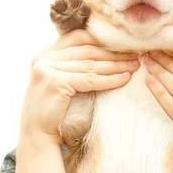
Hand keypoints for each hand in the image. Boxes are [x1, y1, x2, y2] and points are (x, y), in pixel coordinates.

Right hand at [20, 29, 139, 143]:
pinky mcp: (55, 82)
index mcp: (44, 54)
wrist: (37, 135)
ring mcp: (47, 69)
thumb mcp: (59, 80)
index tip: (123, 45)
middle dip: (113, 53)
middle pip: (87, 50)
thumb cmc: (53, 110)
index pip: (78, 38)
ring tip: (134, 66)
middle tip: (135, 56)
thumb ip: (72, 65)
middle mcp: (43, 58)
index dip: (102, 40)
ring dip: (116, 65)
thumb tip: (106, 53)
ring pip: (90, 64)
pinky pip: (90, 79)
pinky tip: (124, 79)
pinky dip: (110, 79)